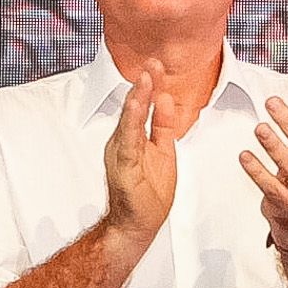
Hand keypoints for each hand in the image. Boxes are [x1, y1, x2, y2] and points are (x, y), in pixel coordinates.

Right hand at [100, 61, 188, 249]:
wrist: (137, 225)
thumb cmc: (147, 194)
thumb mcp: (164, 151)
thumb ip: (163, 126)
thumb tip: (166, 99)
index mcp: (134, 137)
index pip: (144, 106)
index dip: (152, 85)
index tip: (158, 65)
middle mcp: (124, 142)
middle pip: (135, 108)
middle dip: (144, 85)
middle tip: (152, 62)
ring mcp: (121, 153)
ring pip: (129, 120)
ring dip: (138, 97)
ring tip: (144, 78)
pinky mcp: (122, 166)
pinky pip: (127, 141)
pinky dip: (131, 122)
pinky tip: (136, 106)